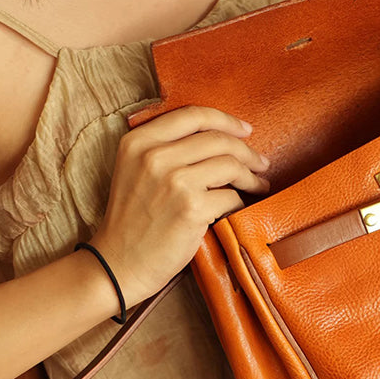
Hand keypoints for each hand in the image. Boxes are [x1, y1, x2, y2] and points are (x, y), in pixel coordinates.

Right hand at [90, 106, 269, 305]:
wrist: (118, 264)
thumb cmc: (133, 221)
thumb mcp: (135, 171)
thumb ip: (166, 148)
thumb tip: (220, 137)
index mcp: (138, 141)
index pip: (192, 115)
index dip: (226, 120)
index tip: (245, 131)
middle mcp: (154, 156)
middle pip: (217, 139)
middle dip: (247, 151)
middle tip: (261, 163)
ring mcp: (174, 182)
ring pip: (230, 165)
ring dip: (252, 176)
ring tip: (259, 184)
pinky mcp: (191, 209)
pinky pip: (232, 197)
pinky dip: (242, 202)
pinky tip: (243, 207)